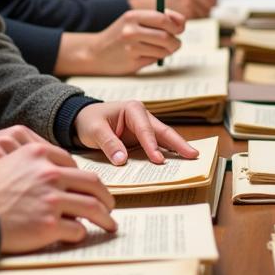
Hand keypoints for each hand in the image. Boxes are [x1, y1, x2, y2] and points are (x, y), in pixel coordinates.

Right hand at [0, 142, 116, 253]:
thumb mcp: (9, 161)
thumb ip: (35, 164)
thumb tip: (61, 176)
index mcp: (39, 153)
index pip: (74, 163)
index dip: (85, 177)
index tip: (91, 186)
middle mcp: (49, 173)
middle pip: (92, 183)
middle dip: (105, 197)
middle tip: (109, 206)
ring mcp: (51, 199)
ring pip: (92, 208)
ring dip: (104, 218)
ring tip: (108, 224)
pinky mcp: (49, 225)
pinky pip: (77, 230)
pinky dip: (81, 234)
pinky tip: (79, 235)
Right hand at [54, 8, 183, 75]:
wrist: (95, 52)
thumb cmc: (120, 35)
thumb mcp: (132, 21)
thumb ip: (154, 20)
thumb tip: (181, 24)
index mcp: (132, 15)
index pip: (163, 18)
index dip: (176, 24)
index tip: (178, 29)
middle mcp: (131, 30)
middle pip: (166, 35)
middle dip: (175, 41)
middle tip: (175, 43)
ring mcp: (131, 47)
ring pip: (163, 49)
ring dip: (168, 51)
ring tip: (161, 50)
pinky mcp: (132, 62)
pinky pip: (155, 59)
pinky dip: (157, 58)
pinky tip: (147, 55)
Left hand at [74, 100, 198, 165]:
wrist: (81, 120)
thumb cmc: (88, 120)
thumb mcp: (94, 130)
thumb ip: (108, 143)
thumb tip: (121, 160)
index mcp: (133, 109)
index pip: (145, 129)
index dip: (152, 145)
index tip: (158, 160)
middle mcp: (142, 117)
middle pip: (163, 132)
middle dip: (178, 143)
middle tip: (193, 155)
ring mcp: (144, 129)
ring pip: (164, 140)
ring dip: (177, 150)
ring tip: (191, 160)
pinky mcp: (142, 140)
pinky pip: (156, 148)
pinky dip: (166, 155)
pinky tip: (176, 165)